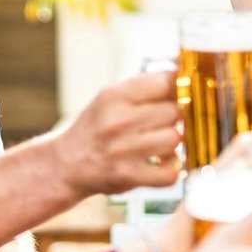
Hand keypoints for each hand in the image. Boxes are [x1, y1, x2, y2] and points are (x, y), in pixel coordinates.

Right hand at [52, 70, 182, 196]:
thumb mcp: (112, 97)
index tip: (179, 94)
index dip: (179, 88)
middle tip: (160, 123)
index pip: (167, 81)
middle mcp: (118, 120)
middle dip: (173, 117)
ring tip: (158, 143)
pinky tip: (161, 163)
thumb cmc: (97, 127)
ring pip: (175, 138)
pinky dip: (172, 169)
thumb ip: (146, 85)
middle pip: (175, 111)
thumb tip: (185, 75)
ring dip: (171, 142)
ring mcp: (123, 150)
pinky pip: (171, 172)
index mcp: (115, 95)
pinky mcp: (129, 176)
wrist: (66, 164)